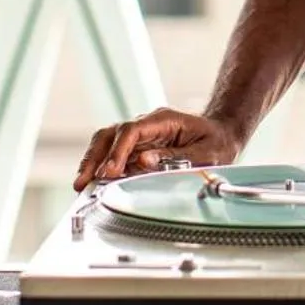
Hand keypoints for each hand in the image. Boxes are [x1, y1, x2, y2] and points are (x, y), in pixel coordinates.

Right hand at [73, 108, 245, 188]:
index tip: (111, 172)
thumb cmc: (217, 142)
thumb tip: (142, 161)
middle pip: (111, 134)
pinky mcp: (138, 148)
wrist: (223, 135)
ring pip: (107, 143)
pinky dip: (102, 168)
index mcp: (164, 120)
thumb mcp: (206, 153)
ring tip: (81, 184)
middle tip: (83, 181)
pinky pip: (114, 155)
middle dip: (95, 157)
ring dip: (93, 162)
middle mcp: (147, 125)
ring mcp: (141, 136)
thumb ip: (175, 158)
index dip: (119, 151)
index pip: (131, 130)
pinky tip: (94, 184)